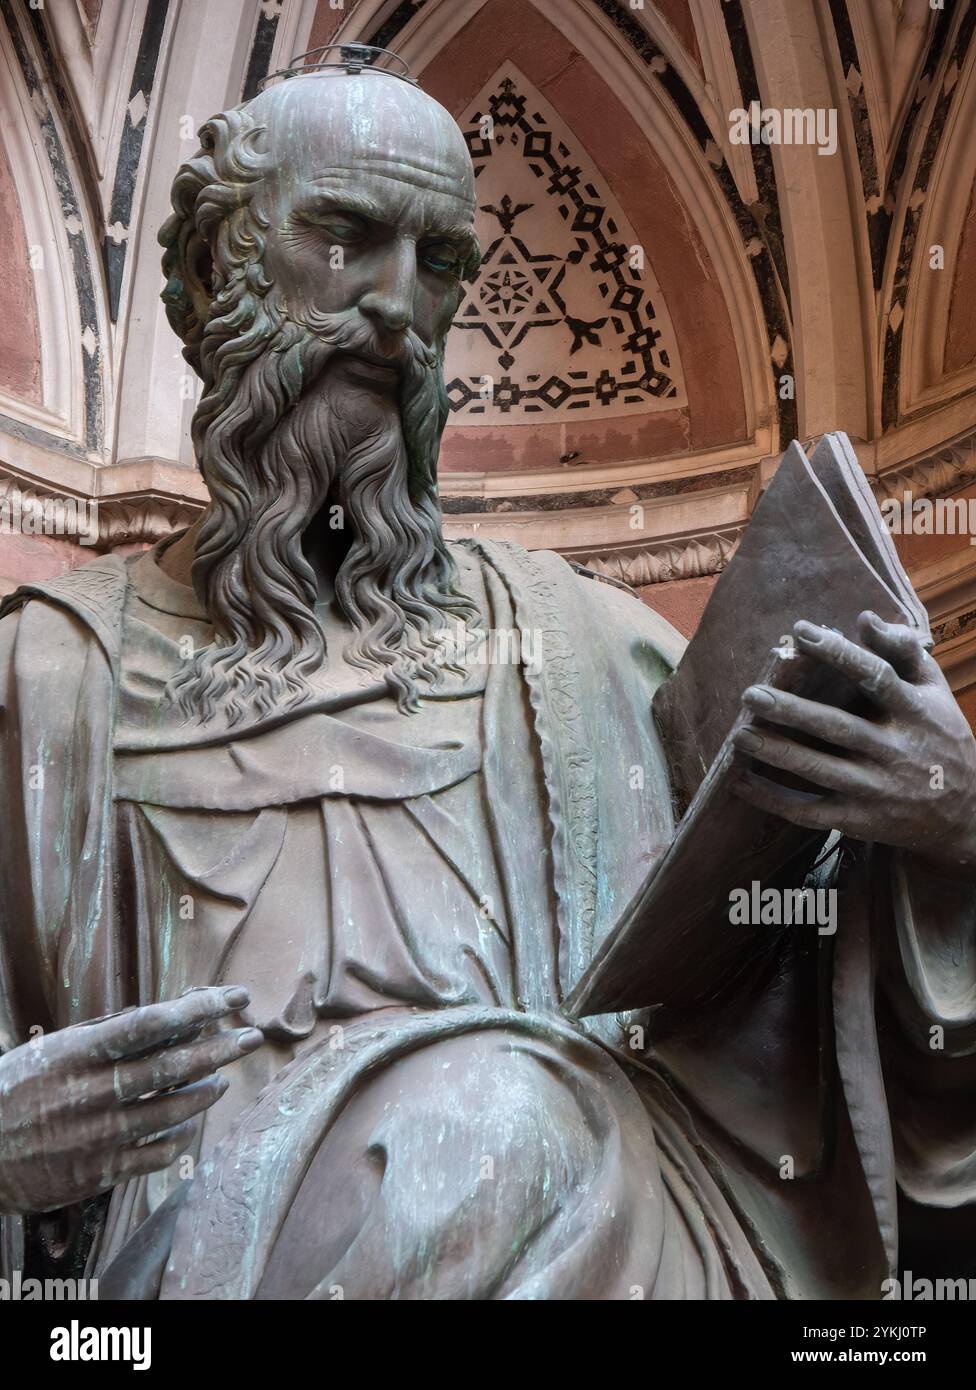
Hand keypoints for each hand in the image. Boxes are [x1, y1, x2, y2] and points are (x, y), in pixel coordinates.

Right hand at [0, 986, 262, 1214]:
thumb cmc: (13, 1091)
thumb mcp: (50, 1050)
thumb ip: (105, 1033)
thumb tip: (165, 1013)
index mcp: (76, 1054)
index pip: (151, 1023)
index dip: (198, 1008)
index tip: (232, 997)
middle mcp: (90, 1093)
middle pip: (171, 1067)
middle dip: (220, 1048)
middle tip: (251, 1035)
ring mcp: (96, 1136)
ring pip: (171, 1112)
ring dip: (206, 1092)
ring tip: (224, 1078)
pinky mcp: (97, 1173)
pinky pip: (155, 1155)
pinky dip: (181, 1137)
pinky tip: (191, 1124)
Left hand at [731, 612, 975, 876]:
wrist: (965, 815)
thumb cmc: (941, 738)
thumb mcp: (935, 692)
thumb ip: (903, 652)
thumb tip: (864, 618)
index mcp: (915, 712)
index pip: (874, 676)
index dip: (838, 653)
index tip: (800, 631)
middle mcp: (896, 750)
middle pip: (837, 727)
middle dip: (791, 711)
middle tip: (750, 694)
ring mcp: (878, 789)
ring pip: (820, 770)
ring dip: (777, 753)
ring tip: (739, 736)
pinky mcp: (861, 820)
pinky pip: (811, 813)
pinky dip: (775, 801)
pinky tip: (743, 783)